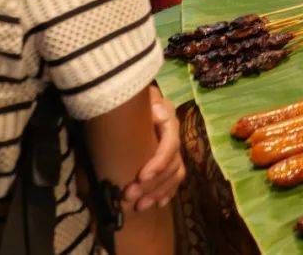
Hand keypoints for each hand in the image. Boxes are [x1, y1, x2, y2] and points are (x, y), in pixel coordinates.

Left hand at [121, 86, 183, 212]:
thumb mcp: (137, 96)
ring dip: (158, 192)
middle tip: (130, 196)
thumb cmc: (129, 99)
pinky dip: (168, 192)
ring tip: (139, 206)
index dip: (159, 162)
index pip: (170, 144)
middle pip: (172, 164)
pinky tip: (158, 204)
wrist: (127, 102)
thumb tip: (158, 112)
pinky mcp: (169, 160)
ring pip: (175, 174)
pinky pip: (175, 178)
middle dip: (153, 184)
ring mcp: (173, 149)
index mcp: (168, 120)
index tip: (141, 177)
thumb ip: (148, 100)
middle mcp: (173, 136)